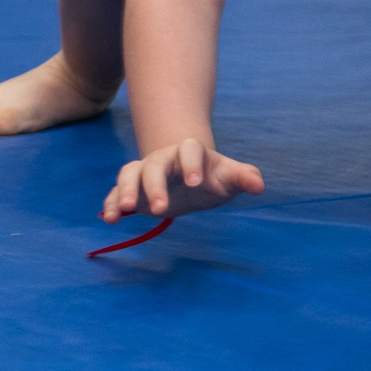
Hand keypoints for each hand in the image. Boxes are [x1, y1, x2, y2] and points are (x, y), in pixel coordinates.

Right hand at [102, 138, 264, 222]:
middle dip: (154, 185)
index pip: (189, 150)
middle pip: (154, 165)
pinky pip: (117, 192)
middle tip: (160, 208)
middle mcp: (163, 159)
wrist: (189, 176)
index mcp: (190, 152)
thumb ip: (244, 177)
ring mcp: (145, 172)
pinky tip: (111, 219)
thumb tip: (259, 186)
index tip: (195, 182)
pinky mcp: (133, 190)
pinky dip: (111, 203)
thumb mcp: (229, 177)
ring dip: (124, 190)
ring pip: (129, 174)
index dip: (191, 164)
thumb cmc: (212, 176)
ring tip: (123, 210)